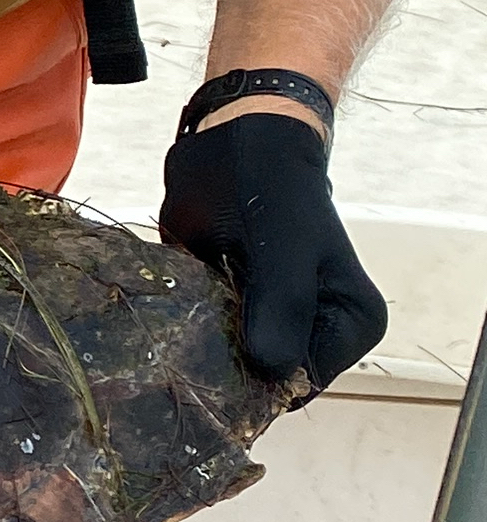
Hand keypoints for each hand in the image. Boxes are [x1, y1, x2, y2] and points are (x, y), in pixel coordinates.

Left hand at [158, 111, 385, 397]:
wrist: (236, 134)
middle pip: (262, 377)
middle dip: (221, 359)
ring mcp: (276, 317)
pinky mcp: (238, 299)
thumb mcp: (281, 246)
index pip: (298, 387)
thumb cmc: (269, 184)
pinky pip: (207, 328)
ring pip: (230, 356)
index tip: (209, 356)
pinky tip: (171, 291)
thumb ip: (282, 308)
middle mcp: (319, 330)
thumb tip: (275, 373)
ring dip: (197, 337)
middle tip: (187, 323)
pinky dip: (184, 315)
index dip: (252, 382)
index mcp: (350, 325)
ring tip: (179, 301)